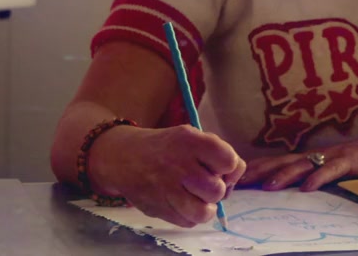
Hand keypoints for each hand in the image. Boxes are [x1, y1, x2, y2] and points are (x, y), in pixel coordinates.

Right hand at [93, 124, 244, 227]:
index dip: (230, 168)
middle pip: (217, 190)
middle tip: (204, 183)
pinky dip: (190, 216)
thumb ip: (216, 153)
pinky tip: (182, 203)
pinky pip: (187, 222)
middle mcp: (178, 164)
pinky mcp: (157, 208)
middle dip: (216, 189)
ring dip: (205, 207)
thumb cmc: (167, 147)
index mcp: (190, 141)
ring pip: (203, 212)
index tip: (220, 168)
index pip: (229, 161)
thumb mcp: (191, 136)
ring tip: (198, 198)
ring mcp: (166, 188)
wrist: (124, 156)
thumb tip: (233, 181)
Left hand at [237, 133, 357, 191]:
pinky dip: (319, 177)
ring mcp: (332, 156)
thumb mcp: (332, 173)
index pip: (278, 163)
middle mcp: (317, 155)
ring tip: (267, 186)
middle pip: (283, 161)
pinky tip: (308, 188)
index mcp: (311, 159)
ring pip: (303, 165)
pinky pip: (332, 170)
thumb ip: (314, 179)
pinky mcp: (350, 161)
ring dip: (284, 175)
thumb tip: (293, 194)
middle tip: (238, 180)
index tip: (236, 178)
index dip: (257, 169)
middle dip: (260, 171)